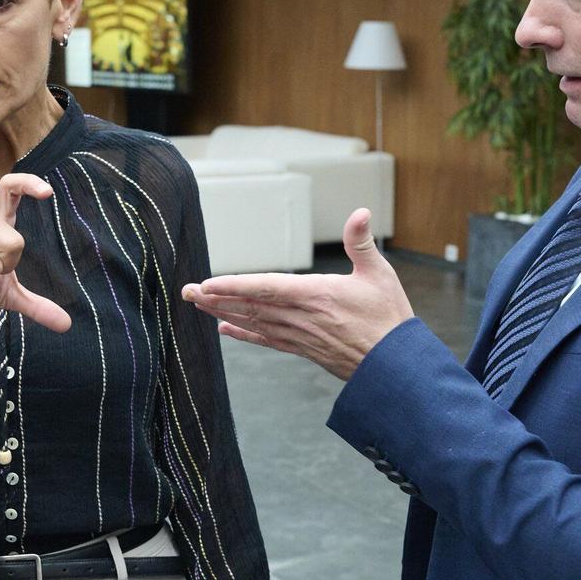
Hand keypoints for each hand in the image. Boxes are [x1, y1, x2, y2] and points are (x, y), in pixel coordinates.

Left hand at [183, 208, 411, 382]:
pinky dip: (243, 334)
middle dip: (215, 298)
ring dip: (222, 311)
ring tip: (196, 304)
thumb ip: (361, 242)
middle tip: (186, 291)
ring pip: (252, 322)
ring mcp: (298, 335)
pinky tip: (225, 329)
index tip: (208, 283)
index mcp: (316, 295)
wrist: (394, 367)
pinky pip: (265, 340)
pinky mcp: (302, 348)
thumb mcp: (379, 274)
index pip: (266, 287)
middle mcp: (300, 317)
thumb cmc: (388, 320)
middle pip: (249, 305)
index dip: (235, 285)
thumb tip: (359, 212)